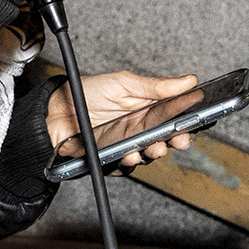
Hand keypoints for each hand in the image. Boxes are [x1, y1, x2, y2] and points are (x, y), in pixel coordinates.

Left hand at [45, 71, 202, 162]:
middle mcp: (139, 128)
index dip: (185, 122)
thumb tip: (188, 82)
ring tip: (152, 148)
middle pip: (165, 139)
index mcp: (146, 109)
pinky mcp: (112, 158)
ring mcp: (126, 144)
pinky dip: (130, 163)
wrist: (55, 111)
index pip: (173, 117)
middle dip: (174, 141)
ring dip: (153, 153)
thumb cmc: (87, 93)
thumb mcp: (122, 83)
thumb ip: (154, 87)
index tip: (194, 123)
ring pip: (148, 154)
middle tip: (177, 140)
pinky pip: (126, 166)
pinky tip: (129, 154)